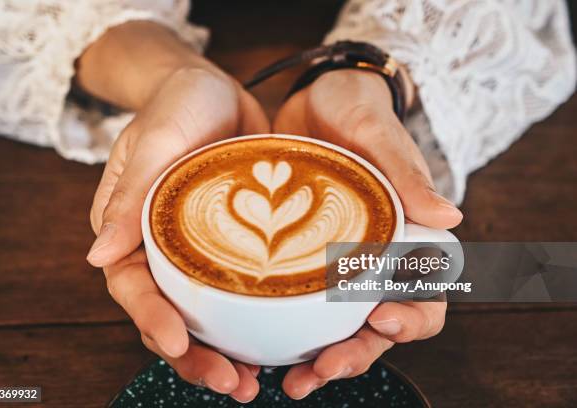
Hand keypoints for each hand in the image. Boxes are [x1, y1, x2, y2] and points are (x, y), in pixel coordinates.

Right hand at [81, 22, 268, 402]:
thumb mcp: (153, 142)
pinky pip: (242, 290)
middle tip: (230, 383)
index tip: (178, 343)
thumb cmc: (176, 106)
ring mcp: (198, 252)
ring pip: (207, 314)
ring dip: (225, 351)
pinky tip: (277, 344)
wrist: (215, 89)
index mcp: (129, 232)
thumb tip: (96, 256)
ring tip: (251, 381)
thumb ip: (128, 198)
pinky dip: (255, 320)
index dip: (152, 319)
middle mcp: (161, 251)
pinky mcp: (235, 246)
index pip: (132, 287)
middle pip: (171, 315)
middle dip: (195, 356)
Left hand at [274, 69, 461, 398]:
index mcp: (405, 238)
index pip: (425, 294)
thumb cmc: (356, 111)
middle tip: (325, 368)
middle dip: (356, 353)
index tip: (384, 319)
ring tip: (290, 380)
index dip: (412, 317)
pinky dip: (279, 333)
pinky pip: (291, 304)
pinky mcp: (294, 259)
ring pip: (333, 328)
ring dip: (317, 359)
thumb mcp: (377, 133)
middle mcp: (371, 260)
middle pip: (375, 326)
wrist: (314, 98)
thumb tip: (451, 215)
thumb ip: (408, 171)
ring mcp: (331, 264)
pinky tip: (254, 351)